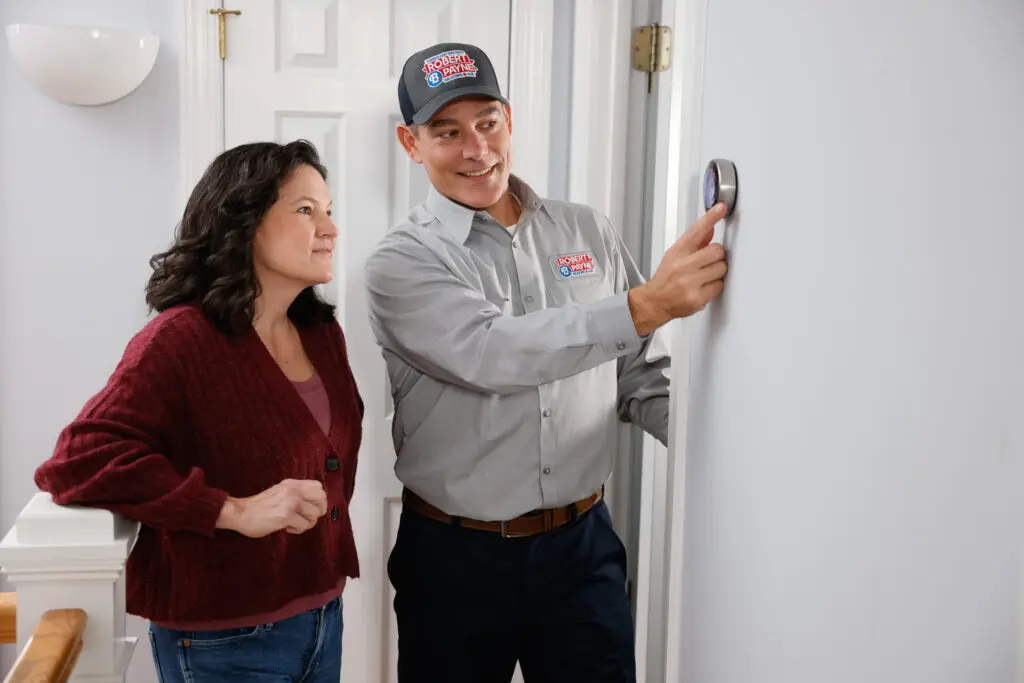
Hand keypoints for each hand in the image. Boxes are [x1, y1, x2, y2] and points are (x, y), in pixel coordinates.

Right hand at [216, 479, 327, 537]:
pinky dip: (297, 530)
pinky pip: (304, 525)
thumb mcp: (280, 492)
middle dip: (317, 512)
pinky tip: (286, 528)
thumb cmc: (258, 507)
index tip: (309, 509)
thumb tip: (313, 505)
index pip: (319, 487)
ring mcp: (291, 502)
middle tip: (306, 518)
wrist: (240, 513)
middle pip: (322, 499)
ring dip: (306, 523)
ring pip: (315, 515)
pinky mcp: (286, 515)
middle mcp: (293, 490)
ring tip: (292, 524)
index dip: (318, 500)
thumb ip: (295, 494)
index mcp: (292, 484)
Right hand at [628, 203, 727, 335]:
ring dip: (717, 272)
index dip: (710, 218)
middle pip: (716, 251)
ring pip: (721, 268)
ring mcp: (690, 282)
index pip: (696, 231)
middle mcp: (682, 266)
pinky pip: (719, 286)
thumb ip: (695, 243)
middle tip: (707, 262)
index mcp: (677, 252)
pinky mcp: (697, 298)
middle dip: (716, 256)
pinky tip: (703, 287)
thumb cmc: (665, 278)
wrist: (654, 302)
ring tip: (704, 277)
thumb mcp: (675, 255)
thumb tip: (710, 229)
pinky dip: (714, 286)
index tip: (720, 208)